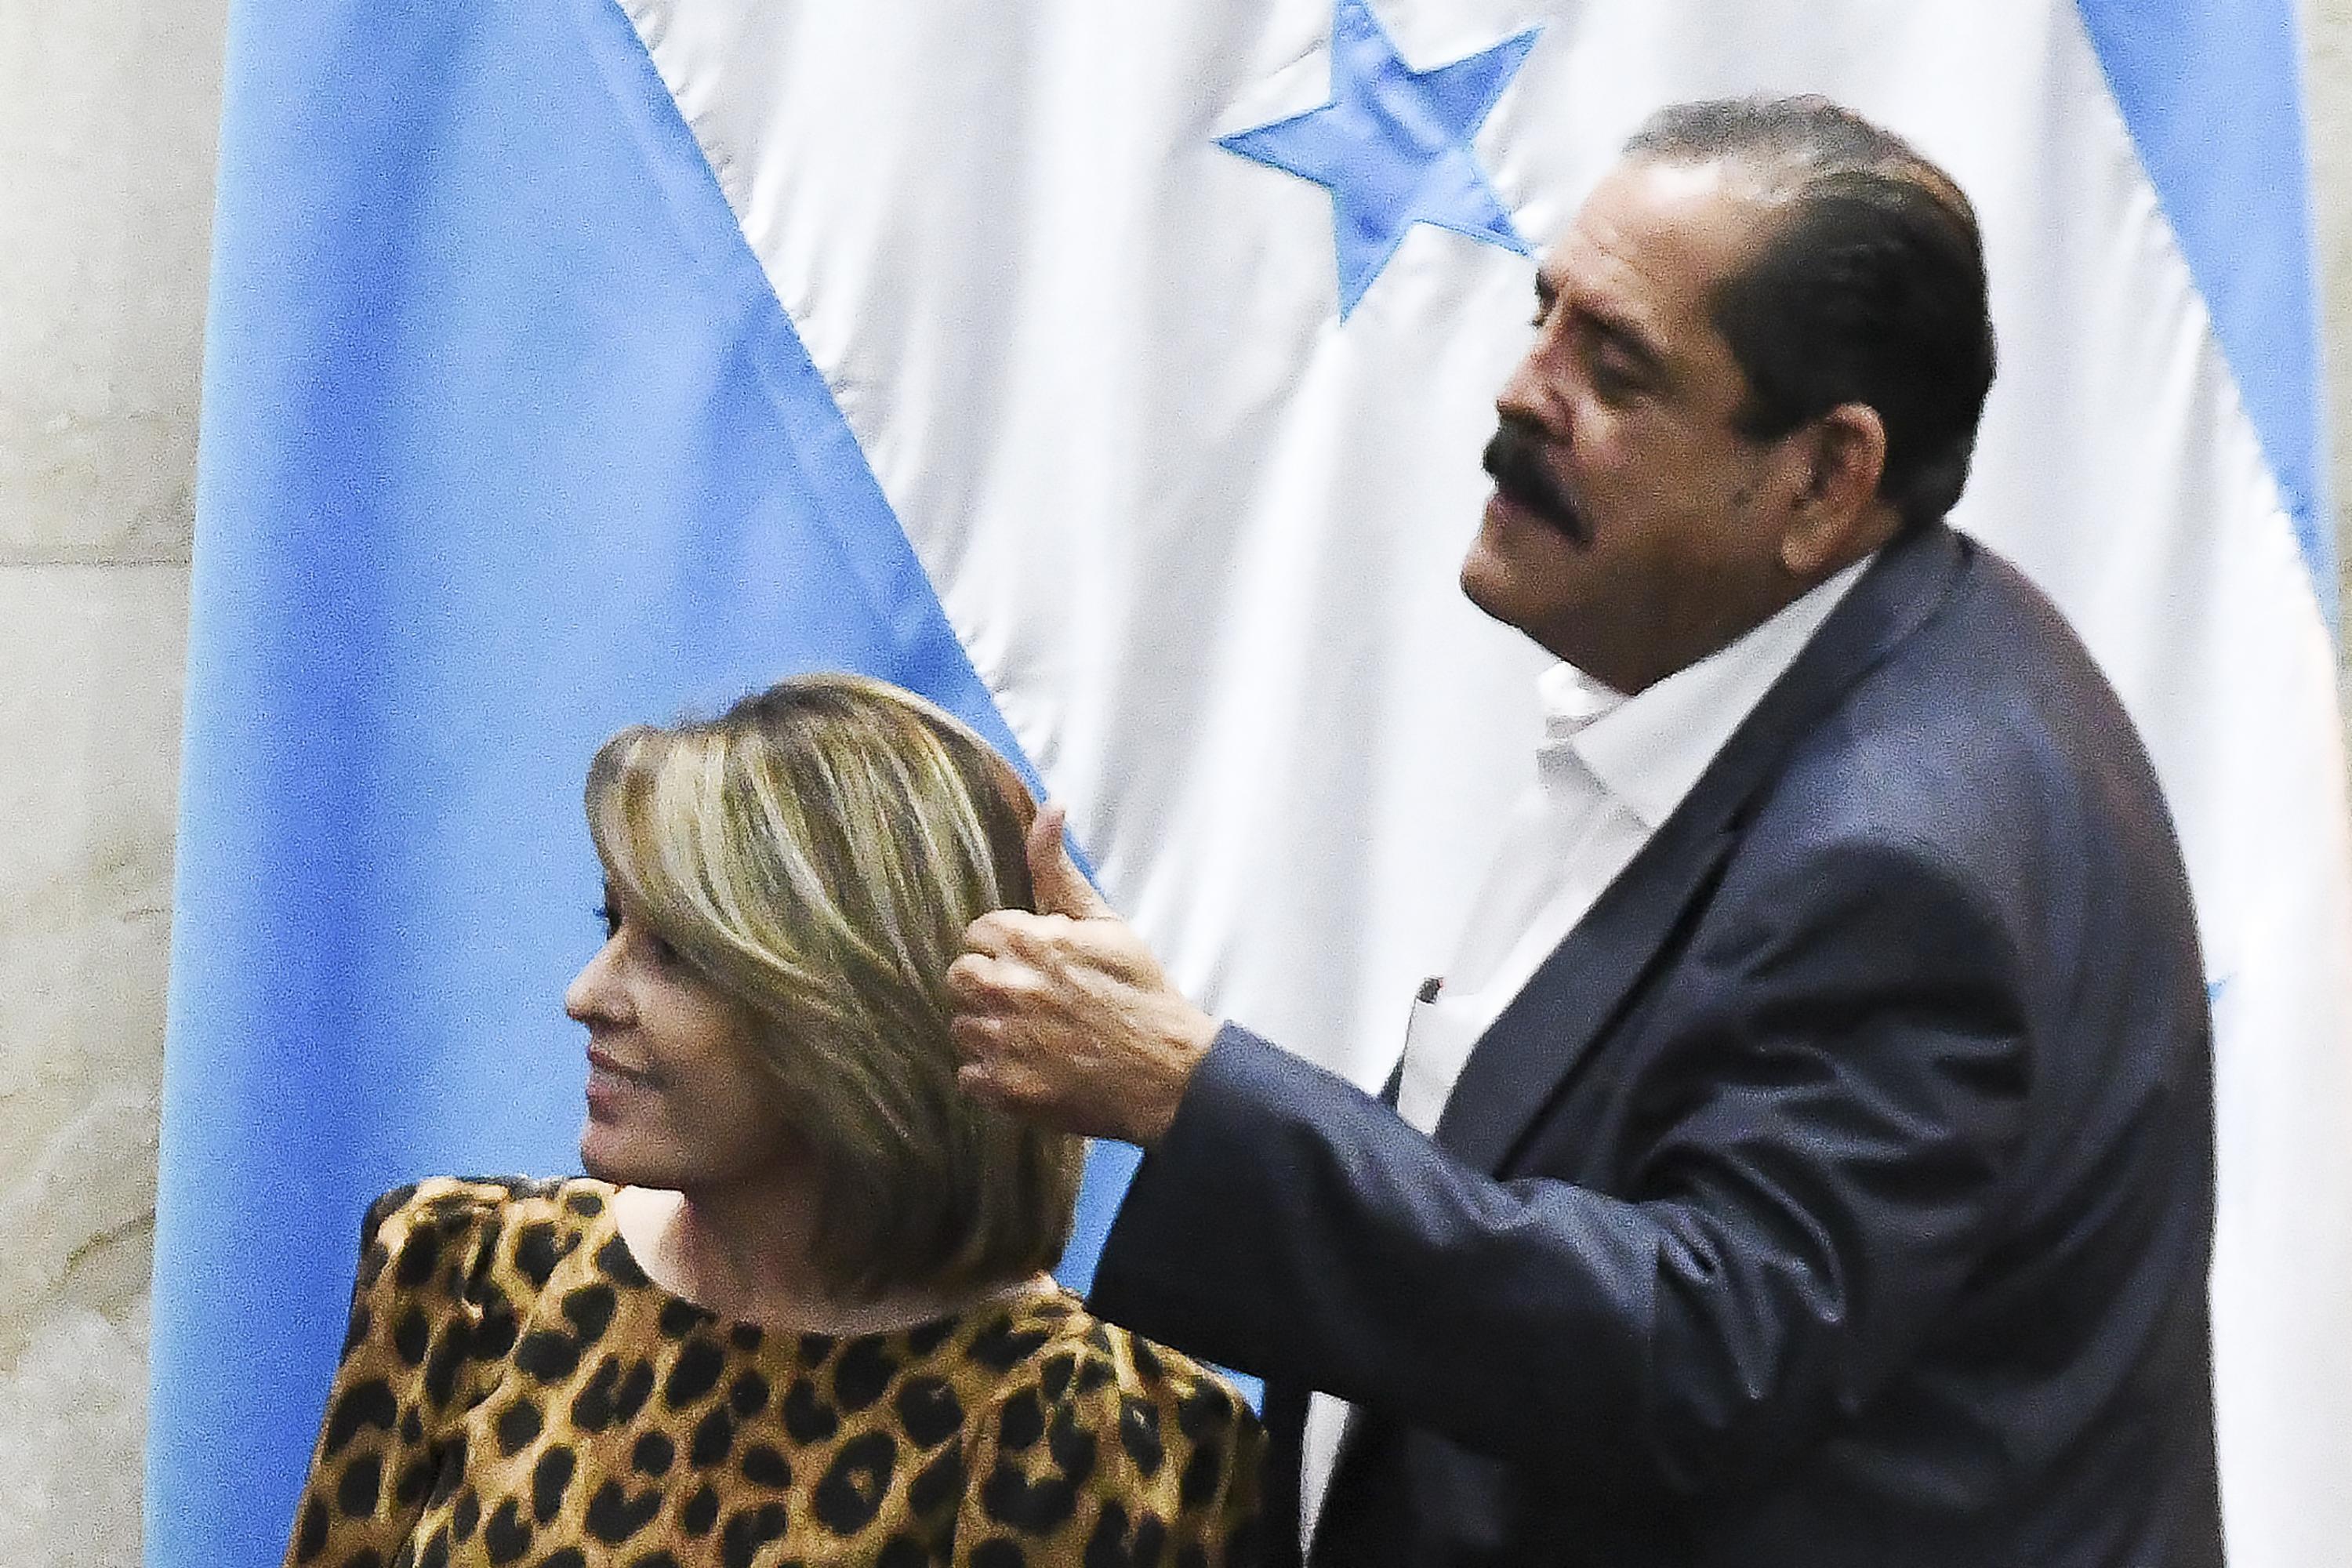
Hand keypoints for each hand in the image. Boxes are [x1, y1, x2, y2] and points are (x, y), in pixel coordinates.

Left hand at [946, 804, 1219, 1146]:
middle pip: (960, 977)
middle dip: (990, 985)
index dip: (1005, 947)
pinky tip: (1029, 1068)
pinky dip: (993, 1075)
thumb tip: (1049, 807)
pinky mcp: (1002, 1087)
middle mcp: (1003, 986)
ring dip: (990, 1030)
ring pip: (963, 1026)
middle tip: (1030, 1000)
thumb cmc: (1139, 991)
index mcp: (1024, 939)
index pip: (976, 934)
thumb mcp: (1104, 921)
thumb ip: (1059, 869)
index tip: (1033, 963)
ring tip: (1033, 1037)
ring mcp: (999, 1039)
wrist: (1166, 1072)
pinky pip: (968, 1075)